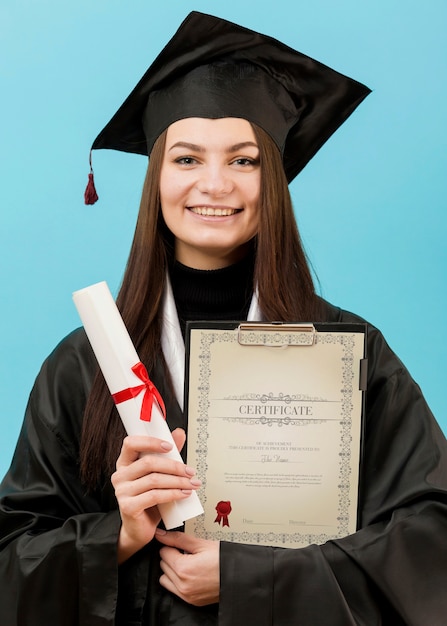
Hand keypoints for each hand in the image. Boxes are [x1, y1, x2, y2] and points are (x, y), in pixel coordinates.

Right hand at [111, 428, 200, 562]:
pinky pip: (154, 496)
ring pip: (154, 480)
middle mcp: (120, 475)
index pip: (131, 443)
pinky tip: (183, 494)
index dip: (150, 442)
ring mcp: (122, 491)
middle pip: (148, 462)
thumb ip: (167, 454)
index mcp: (125, 463)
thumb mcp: (159, 474)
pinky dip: (173, 494)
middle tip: (190, 471)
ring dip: (177, 481)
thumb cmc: (149, 500)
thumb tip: (179, 433)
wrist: (139, 528)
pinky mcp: (128, 506)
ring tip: (191, 484)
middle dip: (174, 466)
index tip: (169, 446)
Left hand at [156, 529, 219, 605]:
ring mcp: (186, 595)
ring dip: (172, 570)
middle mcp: (182, 584)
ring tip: (188, 563)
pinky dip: (177, 581)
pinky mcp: (191, 601)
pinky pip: (174, 590)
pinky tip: (190, 574)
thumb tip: (161, 534)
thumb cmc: (224, 559)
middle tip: (187, 553)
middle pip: (163, 565)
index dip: (173, 545)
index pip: (163, 552)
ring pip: (165, 578)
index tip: (181, 545)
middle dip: (172, 557)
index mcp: (183, 568)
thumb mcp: (201, 544)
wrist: (239, 575)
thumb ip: (178, 539)